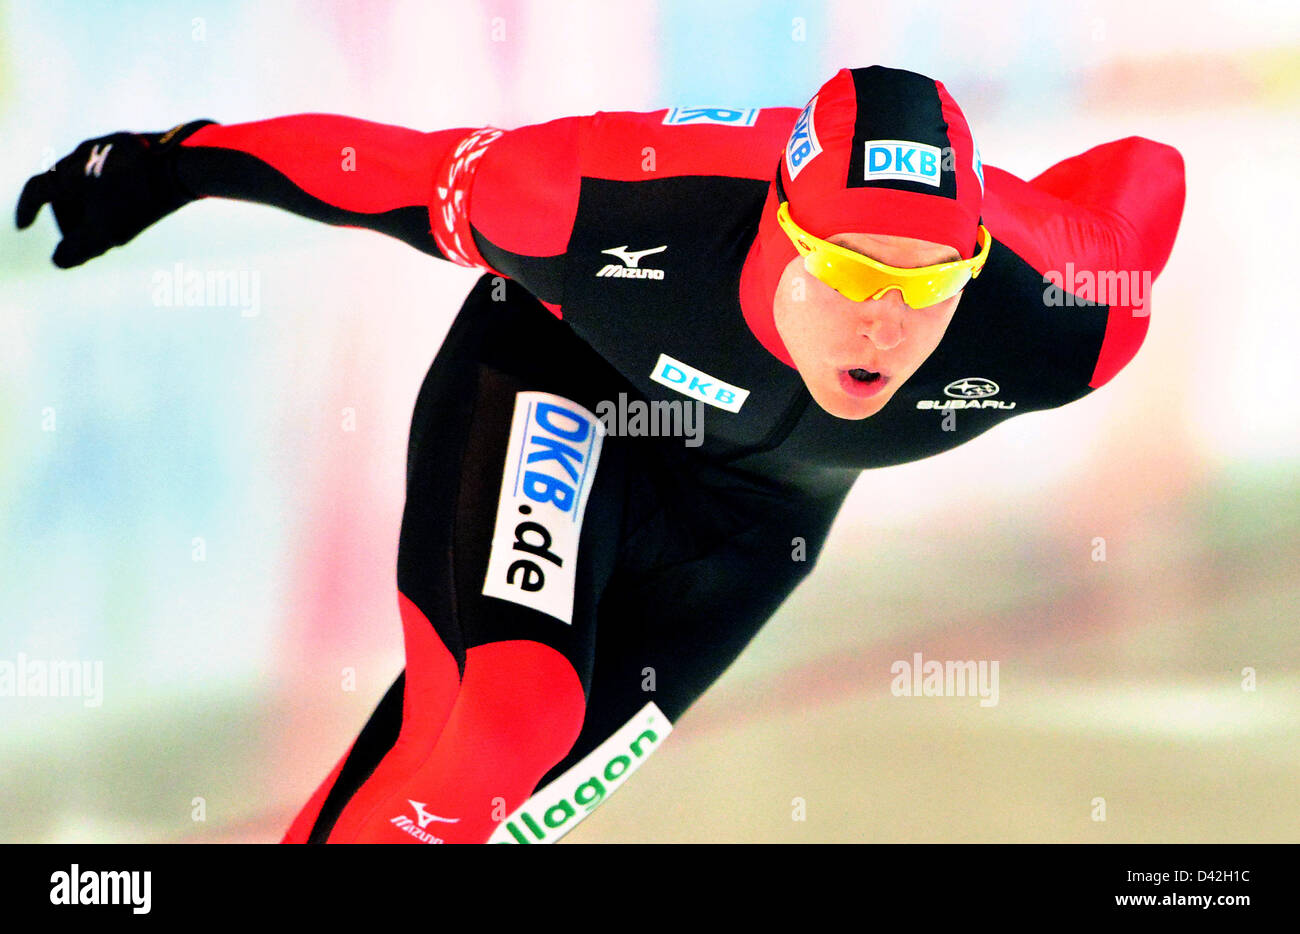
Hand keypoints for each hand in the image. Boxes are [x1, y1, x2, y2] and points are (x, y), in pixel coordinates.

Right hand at [15, 120, 213, 267]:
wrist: (185, 164)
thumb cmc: (142, 200)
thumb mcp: (107, 232)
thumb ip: (78, 249)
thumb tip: (59, 261)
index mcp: (69, 171)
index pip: (36, 190)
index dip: (27, 209)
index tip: (24, 226)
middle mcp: (83, 152)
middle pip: (63, 186)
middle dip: (68, 214)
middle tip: (81, 238)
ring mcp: (109, 145)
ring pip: (87, 177)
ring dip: (90, 202)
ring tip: (109, 224)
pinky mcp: (133, 144)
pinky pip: (110, 169)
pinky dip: (110, 190)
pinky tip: (131, 204)